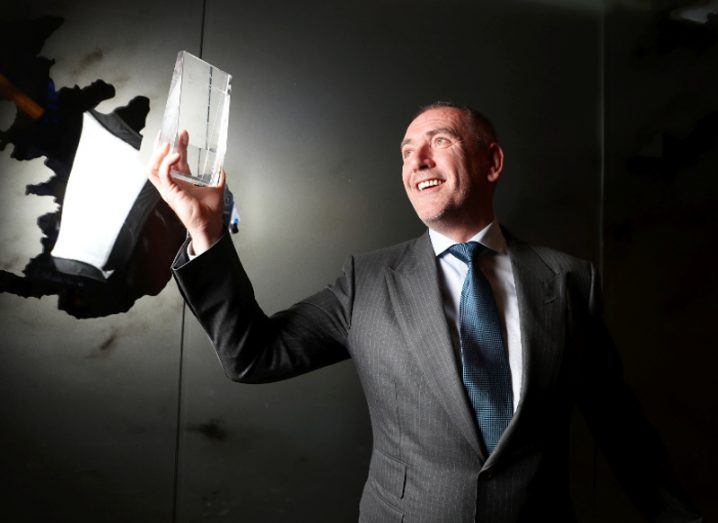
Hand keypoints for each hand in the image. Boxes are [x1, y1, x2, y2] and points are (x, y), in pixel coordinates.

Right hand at [147, 129, 225, 254]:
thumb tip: (221, 166)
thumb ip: (218, 175)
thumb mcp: (216, 187)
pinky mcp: (170, 192)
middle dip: (162, 145)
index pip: (173, 160)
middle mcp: (172, 184)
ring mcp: (169, 188)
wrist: (210, 224)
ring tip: (167, 143)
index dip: (177, 146)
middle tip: (171, 133)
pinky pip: (162, 174)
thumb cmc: (210, 210)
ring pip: (153, 167)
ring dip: (158, 154)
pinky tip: (176, 155)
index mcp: (180, 181)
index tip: (183, 133)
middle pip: (159, 161)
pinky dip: (167, 163)